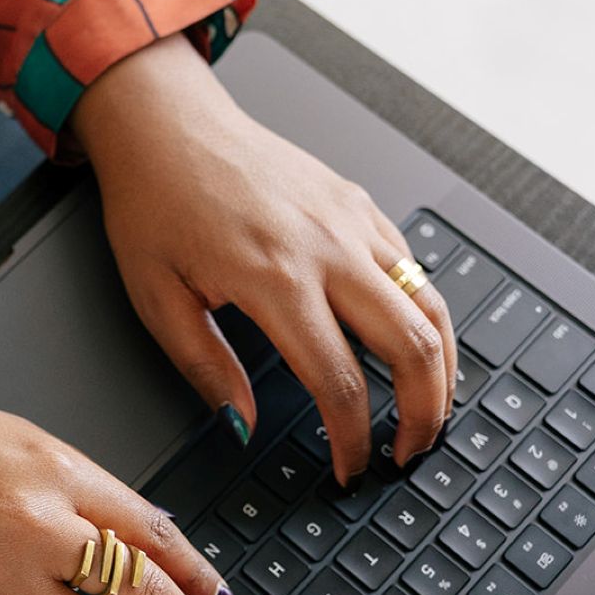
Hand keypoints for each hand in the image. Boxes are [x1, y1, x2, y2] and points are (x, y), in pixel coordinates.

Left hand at [73, 35, 457, 484]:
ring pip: (431, 306)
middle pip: (412, 346)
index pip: (339, 381)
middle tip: (408, 453)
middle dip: (423, 414)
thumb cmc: (154, 202)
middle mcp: (327, 248)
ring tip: (426, 410)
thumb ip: (206, 368)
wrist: (166, 126)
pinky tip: (411, 345)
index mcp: (274, 279)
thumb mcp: (157, 298)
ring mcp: (353, 222)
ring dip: (440, 368)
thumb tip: (241, 427)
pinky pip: (414, 269)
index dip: (351, 439)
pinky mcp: (360, 205)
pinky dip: (426, 316)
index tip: (348, 468)